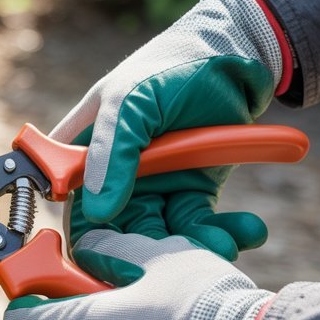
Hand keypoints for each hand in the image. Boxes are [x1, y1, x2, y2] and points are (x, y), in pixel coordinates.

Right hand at [52, 0, 288, 259]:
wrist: (236, 55)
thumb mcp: (133, 103)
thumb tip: (96, 212)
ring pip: (165, 238)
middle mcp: (114, 176)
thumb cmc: (171, 67)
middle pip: (119, 235)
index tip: (115, 262)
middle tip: (184, 265)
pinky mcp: (192, 191)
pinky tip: (249, 230)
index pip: (71, 208)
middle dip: (154, 255)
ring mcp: (154, 186)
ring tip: (227, 242)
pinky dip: (225, 233)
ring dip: (196, 247)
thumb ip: (112, 154)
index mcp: (84, 153)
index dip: (87, 240)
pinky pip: (200, 226)